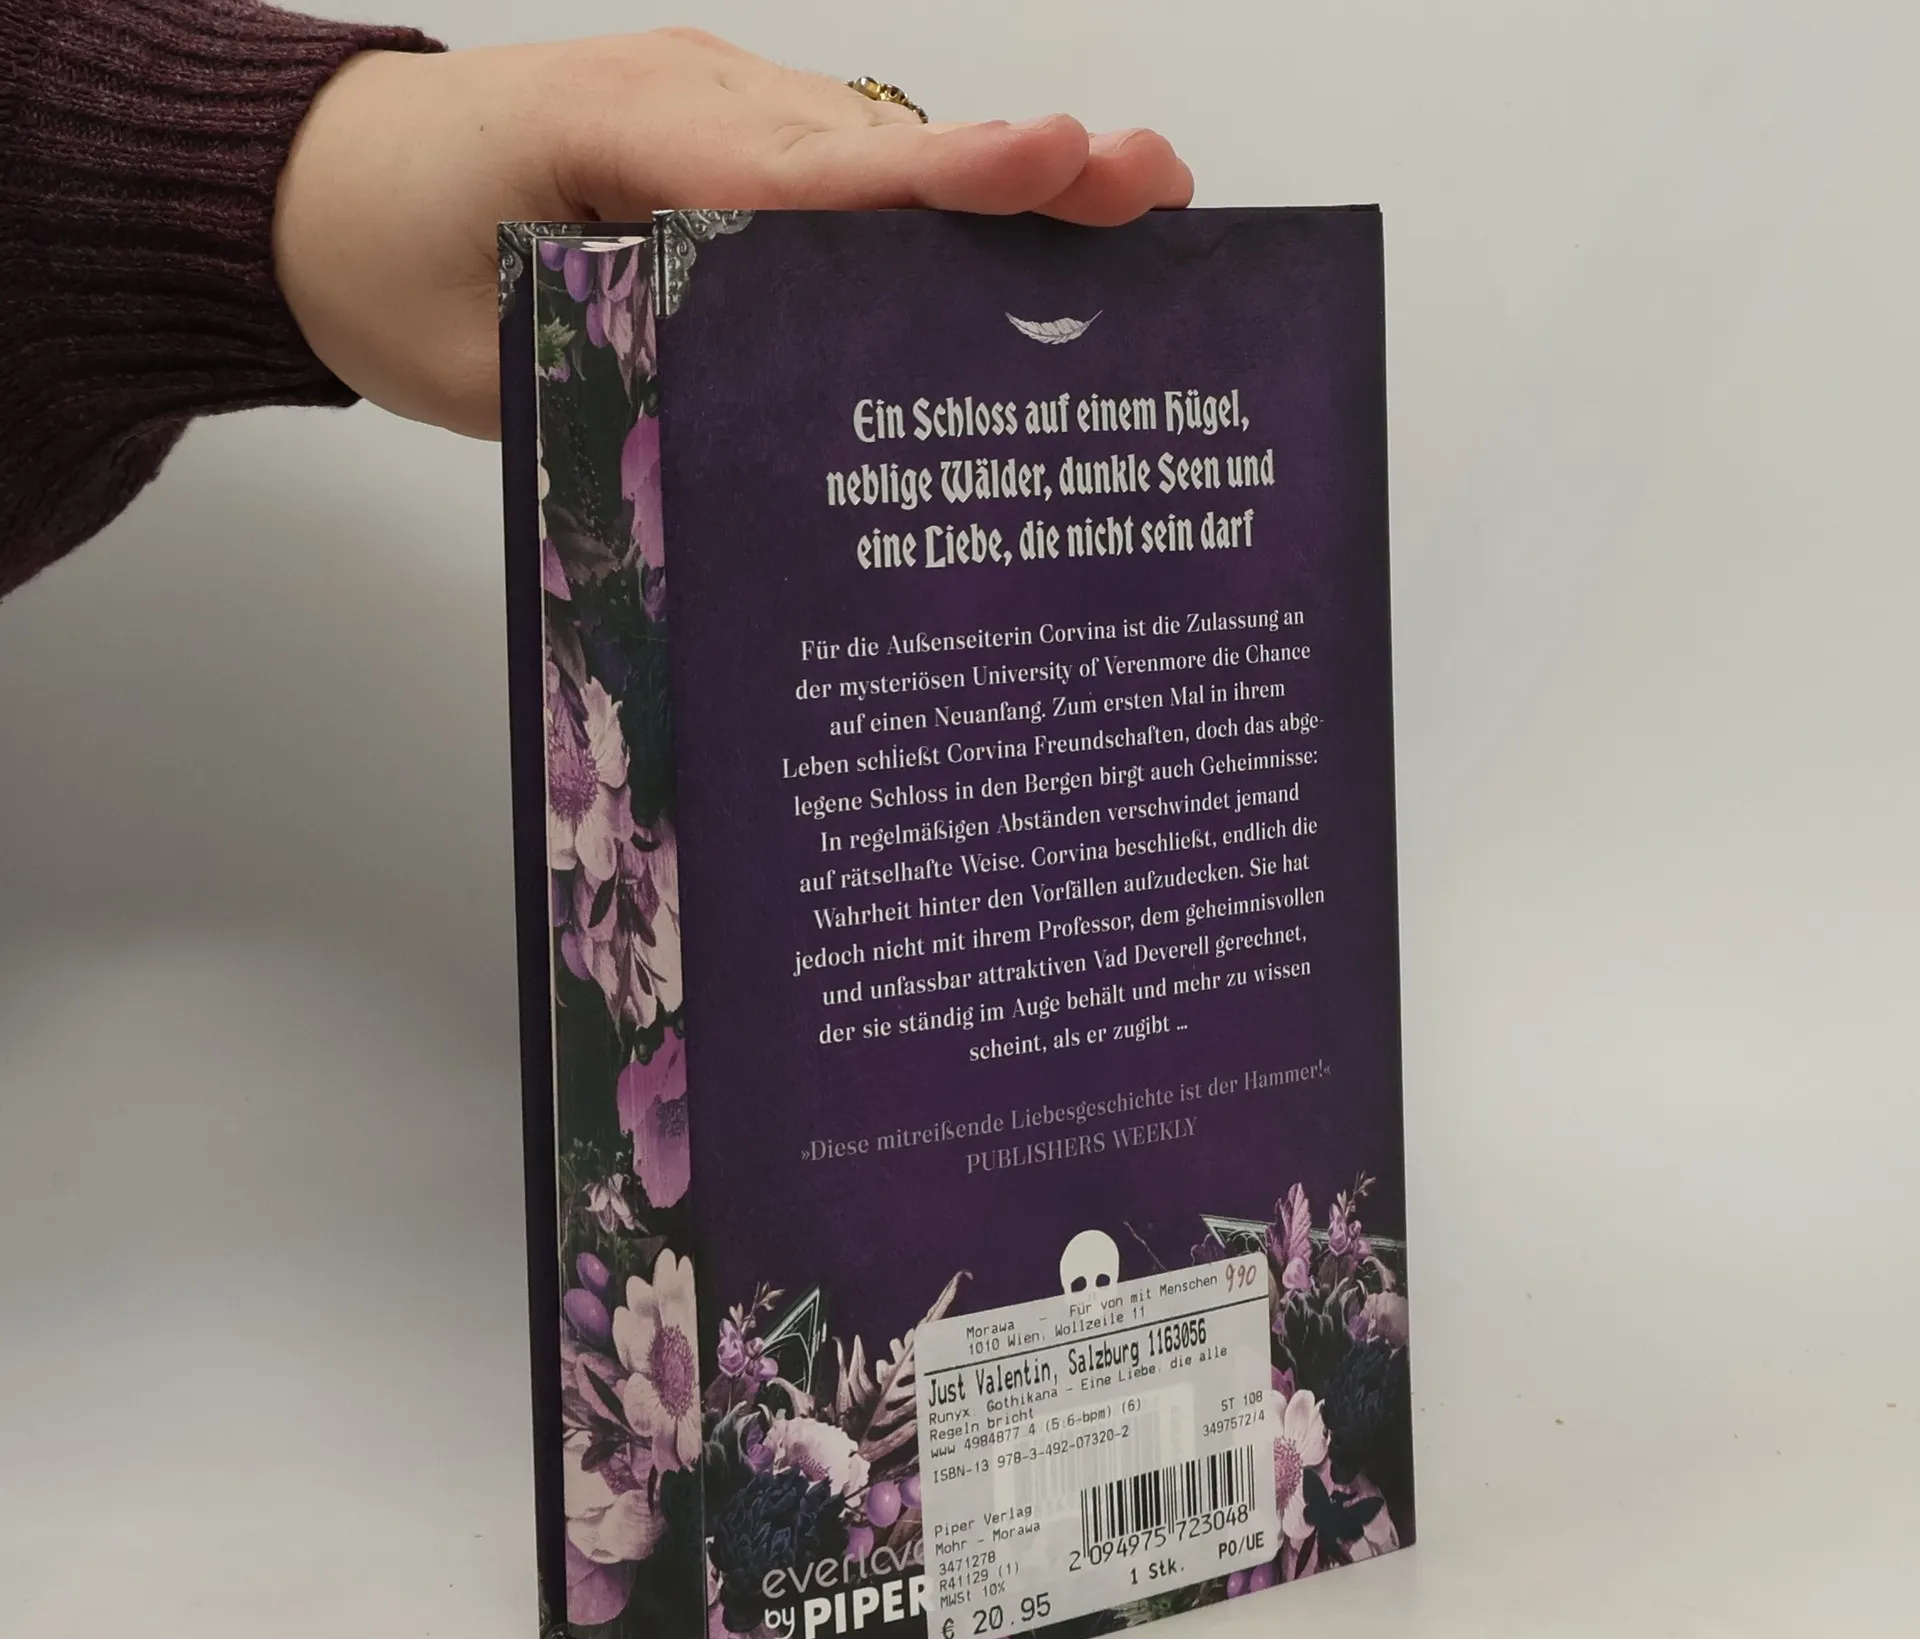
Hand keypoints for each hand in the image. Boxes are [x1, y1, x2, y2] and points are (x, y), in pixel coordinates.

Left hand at [274, 28, 1193, 439]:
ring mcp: (717, 117)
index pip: (806, 170)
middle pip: (878, 145)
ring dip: (998, 193)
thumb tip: (762, 431)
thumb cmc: (382, 258)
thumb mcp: (484, 348)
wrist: (310, 191)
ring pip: (875, 156)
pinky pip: (841, 180)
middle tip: (1154, 186)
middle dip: (1021, 170)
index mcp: (630, 136)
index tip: (1053, 162)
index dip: (935, 180)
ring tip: (1129, 219)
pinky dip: (929, 217)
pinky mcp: (724, 154)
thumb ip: (624, 370)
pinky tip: (1010, 267)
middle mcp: (697, 104)